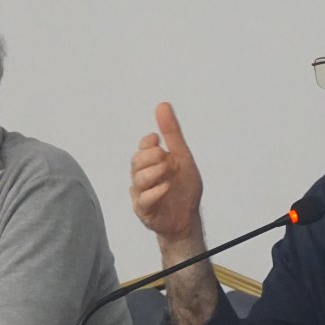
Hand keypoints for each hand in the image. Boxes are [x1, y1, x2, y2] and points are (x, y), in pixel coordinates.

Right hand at [129, 102, 203, 245]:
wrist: (187, 218)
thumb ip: (172, 133)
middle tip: (164, 157)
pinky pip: (143, 200)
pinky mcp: (144, 211)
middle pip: (137, 161)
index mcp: (152, 162)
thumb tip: (163, 106)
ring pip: (138, 179)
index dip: (148, 142)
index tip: (158, 140)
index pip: (143, 146)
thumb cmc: (183, 189)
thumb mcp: (183, 157)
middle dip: (150, 157)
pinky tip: (166, 188)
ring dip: (153, 173)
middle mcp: (143, 176)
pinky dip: (155, 192)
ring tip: (167, 173)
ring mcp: (142, 193)